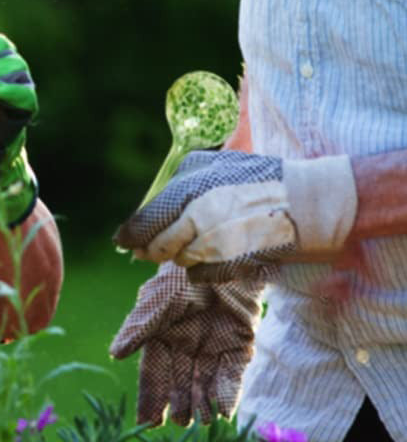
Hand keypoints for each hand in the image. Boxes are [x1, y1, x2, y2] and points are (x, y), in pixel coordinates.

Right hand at [110, 263, 262, 424]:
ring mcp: (213, 348)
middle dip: (179, 403)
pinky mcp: (239, 347)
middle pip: (179, 382)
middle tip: (180, 423)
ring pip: (205, 382)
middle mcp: (185, 346)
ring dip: (202, 402)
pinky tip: (223, 411)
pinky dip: (227, 393)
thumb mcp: (158, 298)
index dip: (151, 396)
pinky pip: (231, 375)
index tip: (148, 422)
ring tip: (201, 421)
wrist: (226, 258)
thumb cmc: (184, 275)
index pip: (153, 372)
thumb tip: (115, 354)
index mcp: (162, 335)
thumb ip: (140, 326)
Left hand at [114, 150, 357, 282]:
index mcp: (192, 177)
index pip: (149, 215)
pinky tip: (226, 256)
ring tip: (212, 244)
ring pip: (181, 259)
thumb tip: (152, 214)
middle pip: (159, 242)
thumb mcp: (222, 167)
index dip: (134, 232)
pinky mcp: (230, 258)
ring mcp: (213, 233)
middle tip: (147, 254)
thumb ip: (186, 186)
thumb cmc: (269, 182)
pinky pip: (202, 274)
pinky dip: (208, 271)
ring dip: (188, 257)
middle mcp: (197, 204)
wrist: (317, 201)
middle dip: (154, 250)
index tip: (123, 241)